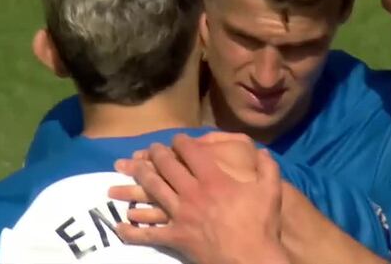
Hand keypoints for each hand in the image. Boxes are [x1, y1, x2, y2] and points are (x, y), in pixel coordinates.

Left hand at [109, 133, 261, 226]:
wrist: (251, 258)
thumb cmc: (261, 225)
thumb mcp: (270, 191)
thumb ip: (268, 168)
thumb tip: (264, 151)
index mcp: (213, 179)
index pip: (191, 152)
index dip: (181, 142)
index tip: (177, 138)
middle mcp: (192, 193)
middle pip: (167, 167)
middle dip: (157, 154)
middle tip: (151, 148)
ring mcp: (181, 215)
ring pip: (154, 191)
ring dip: (139, 178)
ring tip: (128, 169)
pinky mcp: (176, 237)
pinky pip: (149, 233)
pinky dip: (133, 230)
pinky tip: (120, 225)